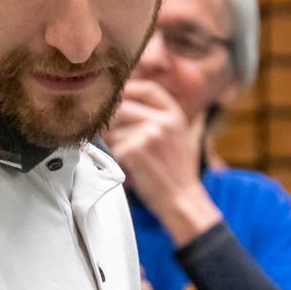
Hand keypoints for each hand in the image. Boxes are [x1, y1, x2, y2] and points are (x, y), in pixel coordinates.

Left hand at [105, 79, 221, 244]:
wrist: (182, 199)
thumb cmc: (176, 172)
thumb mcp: (177, 137)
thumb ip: (158, 118)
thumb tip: (126, 104)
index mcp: (175, 115)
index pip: (148, 89)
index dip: (130, 89)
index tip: (118, 97)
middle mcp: (163, 121)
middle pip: (124, 106)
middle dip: (112, 120)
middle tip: (108, 134)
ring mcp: (149, 134)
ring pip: (114, 130)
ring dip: (112, 143)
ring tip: (124, 157)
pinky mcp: (135, 151)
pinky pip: (113, 148)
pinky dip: (115, 159)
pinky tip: (127, 168)